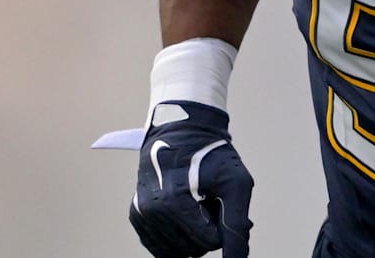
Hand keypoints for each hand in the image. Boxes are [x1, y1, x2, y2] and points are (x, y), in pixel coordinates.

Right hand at [129, 101, 252, 257]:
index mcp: (173, 203)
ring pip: (178, 251)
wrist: (182, 129)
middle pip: (193, 249)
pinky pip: (161, 247)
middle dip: (207, 229)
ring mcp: (141, 215)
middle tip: (209, 199)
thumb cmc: (211, 154)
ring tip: (195, 202)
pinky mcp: (137, 217)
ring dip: (192, 232)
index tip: (220, 200)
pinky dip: (178, 236)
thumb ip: (237, 224)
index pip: (209, 243)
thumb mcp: (236, 183)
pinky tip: (184, 213)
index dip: (222, 225)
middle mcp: (152, 212)